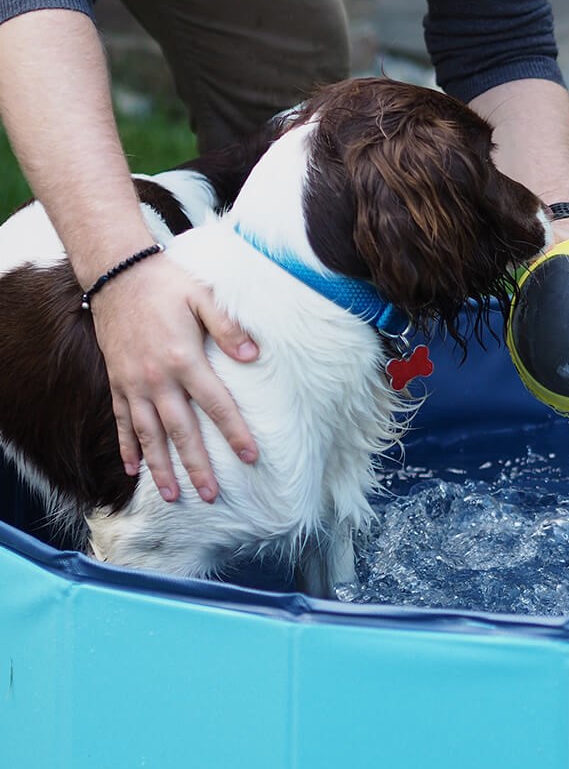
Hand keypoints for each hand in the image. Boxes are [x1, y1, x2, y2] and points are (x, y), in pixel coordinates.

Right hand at [91, 254, 258, 502]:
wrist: (115, 271)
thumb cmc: (166, 282)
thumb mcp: (203, 297)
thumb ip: (228, 327)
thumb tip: (253, 356)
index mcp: (183, 360)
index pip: (216, 405)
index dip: (234, 432)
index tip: (251, 457)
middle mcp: (156, 379)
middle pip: (181, 431)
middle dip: (197, 466)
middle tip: (212, 495)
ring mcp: (132, 383)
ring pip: (148, 435)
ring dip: (161, 468)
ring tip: (174, 496)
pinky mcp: (116, 381)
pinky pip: (121, 421)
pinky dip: (127, 447)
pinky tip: (133, 470)